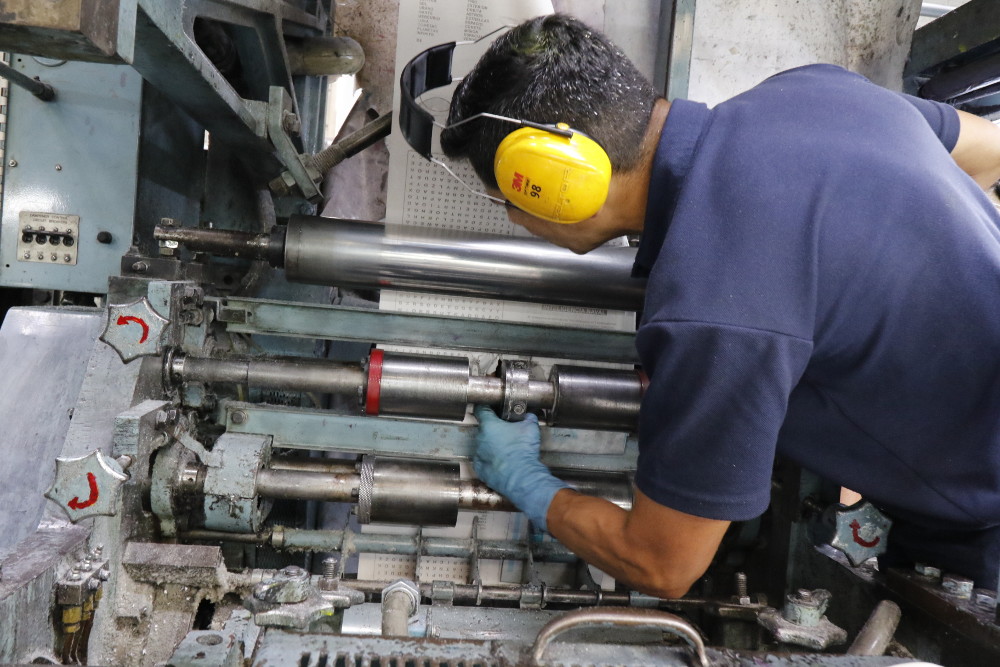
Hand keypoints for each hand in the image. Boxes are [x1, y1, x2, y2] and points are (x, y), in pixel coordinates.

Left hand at [473, 405, 568, 530]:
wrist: (520, 477)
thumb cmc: (523, 450)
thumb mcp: (531, 428)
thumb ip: (528, 418)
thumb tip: (529, 415)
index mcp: (489, 425)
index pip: (481, 410)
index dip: (485, 407)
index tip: (488, 407)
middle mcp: (479, 439)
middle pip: (484, 429)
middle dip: (493, 430)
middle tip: (506, 432)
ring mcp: (478, 455)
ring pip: (483, 446)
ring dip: (491, 446)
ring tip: (506, 450)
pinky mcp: (480, 469)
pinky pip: (483, 461)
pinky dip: (491, 461)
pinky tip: (502, 463)